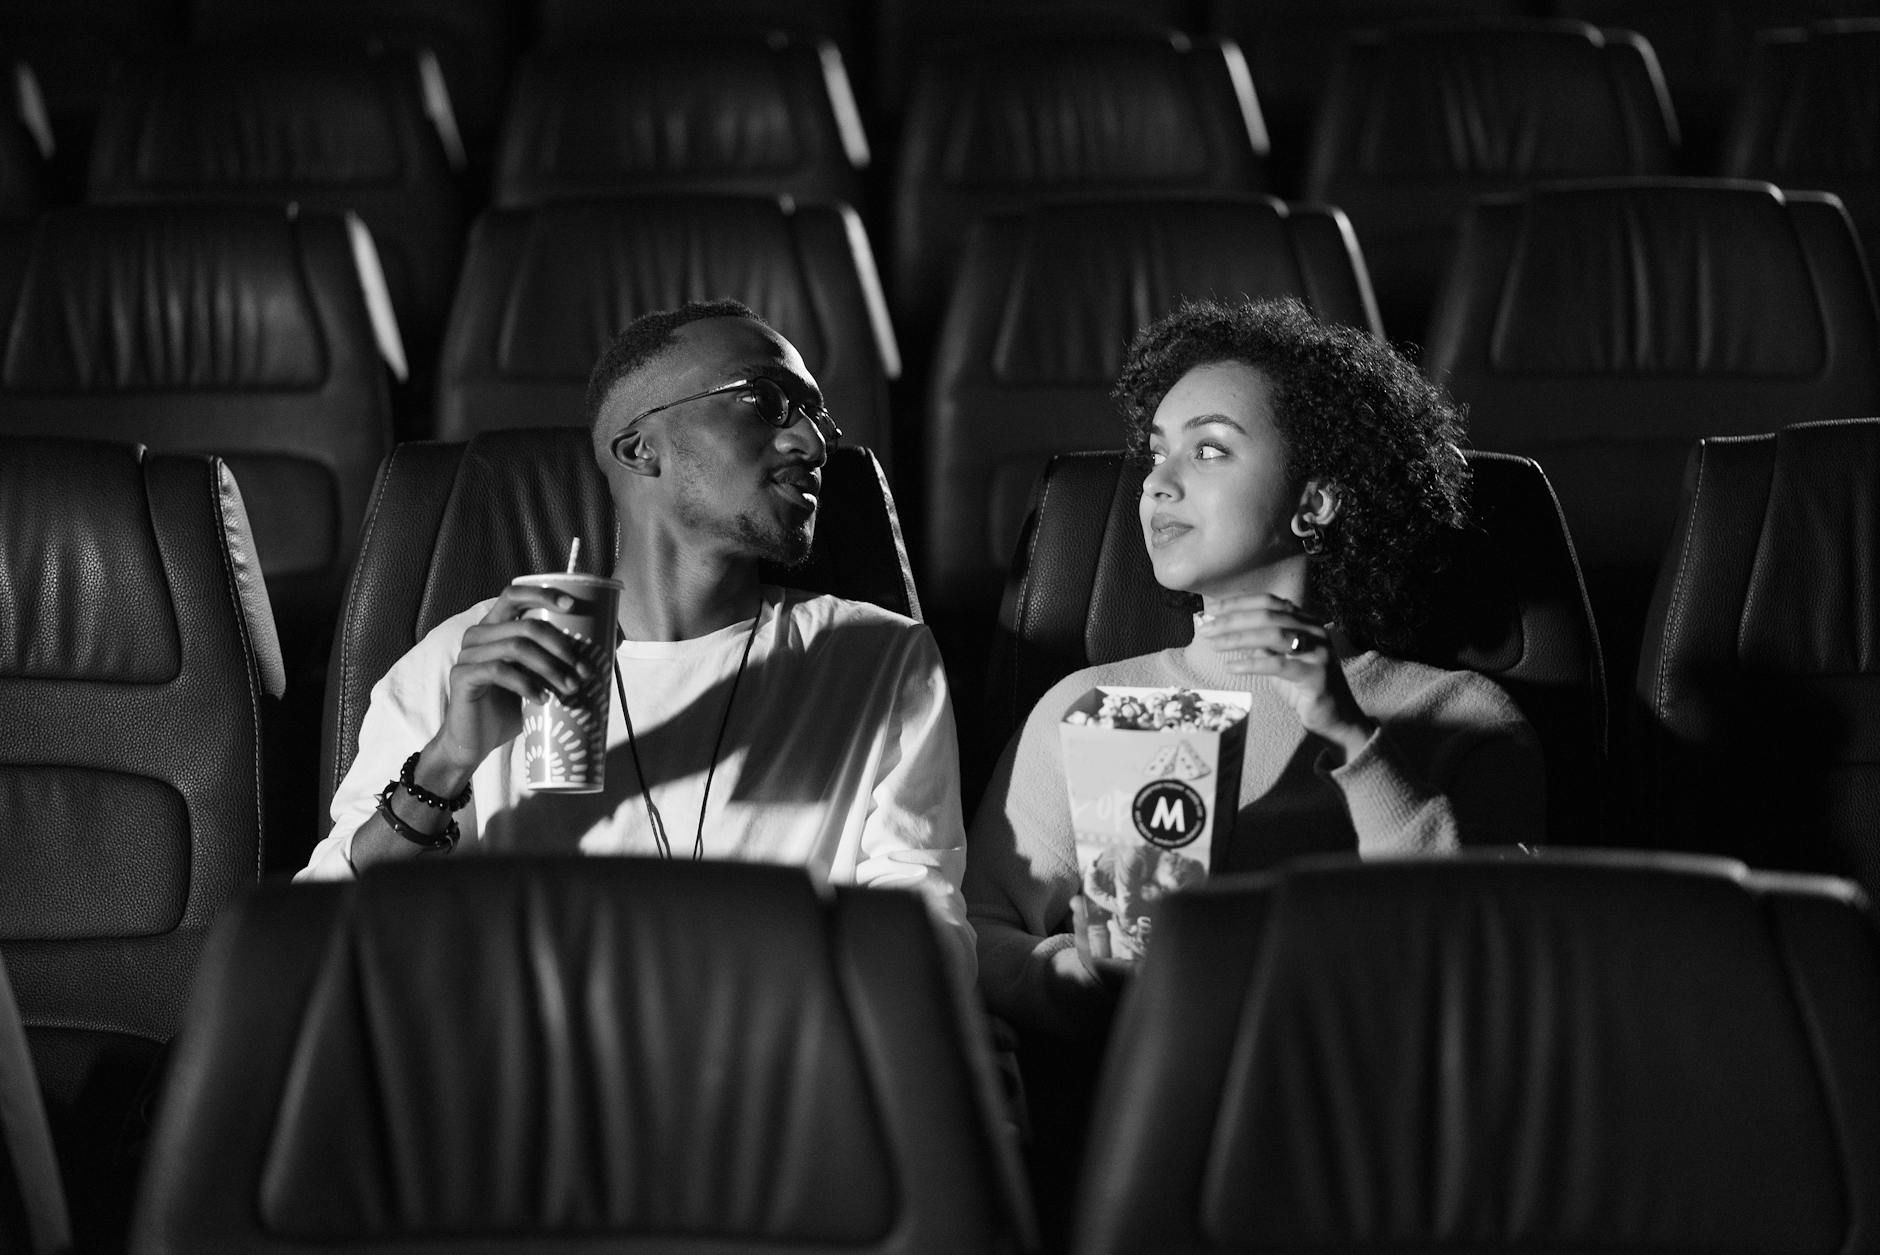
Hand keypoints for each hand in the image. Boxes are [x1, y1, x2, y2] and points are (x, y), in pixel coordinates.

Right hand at [422, 582, 598, 786]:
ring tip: (571, 689)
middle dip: (562, 646)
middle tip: (584, 672)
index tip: (573, 606)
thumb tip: (617, 639)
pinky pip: (499, 671)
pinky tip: (542, 699)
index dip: (543, 595)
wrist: (476, 741)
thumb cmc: (512, 707)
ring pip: (516, 648)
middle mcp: (479, 634)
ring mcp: (468, 654)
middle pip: (526, 626)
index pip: (515, 595)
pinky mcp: (462, 676)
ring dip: (551, 668)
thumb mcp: (542, 679)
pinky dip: (526, 685)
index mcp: (496, 627)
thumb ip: (564, 659)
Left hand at [1194, 593, 1377, 762]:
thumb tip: (1223, 627)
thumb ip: (1259, 641)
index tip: (1211, 609)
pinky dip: (1252, 664)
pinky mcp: (1316, 675)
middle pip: (1268, 616)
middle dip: (1232, 620)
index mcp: (1305, 620)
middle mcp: (1314, 630)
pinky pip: (1279, 664)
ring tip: (1214, 645)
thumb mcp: (1278, 657)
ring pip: (1273, 635)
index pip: (1269, 601)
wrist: (1334, 717)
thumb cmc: (1301, 686)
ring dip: (1238, 639)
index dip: (1238, 603)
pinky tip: (1232, 667)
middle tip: (1206, 629)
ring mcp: (1318, 651)